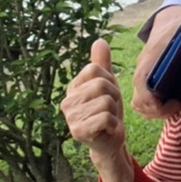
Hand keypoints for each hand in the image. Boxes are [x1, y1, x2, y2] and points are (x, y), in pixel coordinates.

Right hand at [62, 39, 137, 181]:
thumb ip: (102, 64)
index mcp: (73, 87)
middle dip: (114, 97)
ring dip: (114, 111)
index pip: (95, 70)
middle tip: (109, 109)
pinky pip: (106, 117)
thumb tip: (99, 41)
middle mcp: (67, 101)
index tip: (108, 94)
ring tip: (107, 119)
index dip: (110, 81)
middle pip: (101, 85)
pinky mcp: (77, 131)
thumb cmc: (108, 110)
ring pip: (106, 101)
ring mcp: (70, 117)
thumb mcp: (108, 84)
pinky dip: (112, 123)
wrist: (109, 140)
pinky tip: (106, 129)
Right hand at [132, 6, 180, 119]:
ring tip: (176, 106)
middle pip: (138, 100)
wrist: (172, 17)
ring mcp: (144, 74)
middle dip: (156, 111)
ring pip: (139, 102)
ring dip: (154, 111)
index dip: (153, 102)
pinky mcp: (149, 78)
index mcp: (151, 57)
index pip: (141, 86)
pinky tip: (173, 103)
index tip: (176, 104)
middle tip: (179, 107)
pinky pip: (145, 99)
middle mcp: (143, 68)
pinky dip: (154, 107)